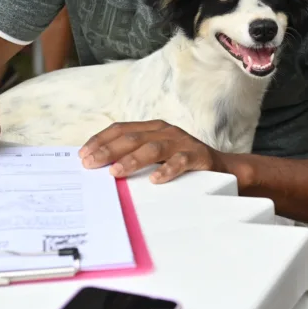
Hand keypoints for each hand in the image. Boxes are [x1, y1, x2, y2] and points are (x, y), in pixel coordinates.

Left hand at [78, 120, 225, 183]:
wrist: (223, 168)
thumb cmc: (183, 163)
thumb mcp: (157, 156)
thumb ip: (134, 156)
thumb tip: (101, 167)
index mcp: (153, 128)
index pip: (121, 129)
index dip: (101, 140)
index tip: (83, 154)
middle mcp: (166, 132)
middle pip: (132, 138)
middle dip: (109, 150)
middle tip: (91, 164)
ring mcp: (182, 143)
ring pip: (153, 148)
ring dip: (132, 159)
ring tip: (116, 171)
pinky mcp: (198, 156)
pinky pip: (181, 162)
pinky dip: (167, 170)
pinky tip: (155, 180)